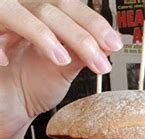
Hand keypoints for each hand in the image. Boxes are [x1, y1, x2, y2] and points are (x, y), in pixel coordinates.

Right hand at [0, 0, 122, 138]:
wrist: (7, 104)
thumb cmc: (31, 83)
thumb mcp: (63, 69)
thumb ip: (81, 54)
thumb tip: (109, 45)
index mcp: (41, 14)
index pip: (69, 6)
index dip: (93, 23)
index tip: (114, 45)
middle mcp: (19, 11)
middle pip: (48, 7)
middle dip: (78, 35)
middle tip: (99, 60)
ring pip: (14, 11)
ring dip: (41, 34)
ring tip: (61, 60)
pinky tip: (7, 62)